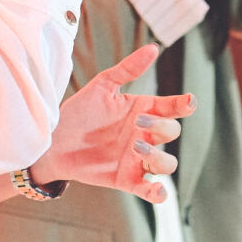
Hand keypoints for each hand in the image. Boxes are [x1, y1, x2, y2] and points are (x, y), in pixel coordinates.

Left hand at [30, 44, 195, 203]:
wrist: (53, 139)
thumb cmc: (80, 111)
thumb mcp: (103, 86)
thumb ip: (128, 69)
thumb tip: (154, 48)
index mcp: (143, 111)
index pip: (171, 108)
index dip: (183, 105)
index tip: (188, 102)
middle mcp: (144, 136)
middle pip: (172, 133)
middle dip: (161, 128)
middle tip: (137, 123)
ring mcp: (137, 159)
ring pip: (167, 163)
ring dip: (159, 158)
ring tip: (136, 148)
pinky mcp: (126, 179)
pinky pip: (150, 190)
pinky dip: (158, 193)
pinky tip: (156, 190)